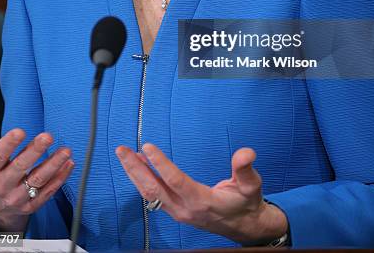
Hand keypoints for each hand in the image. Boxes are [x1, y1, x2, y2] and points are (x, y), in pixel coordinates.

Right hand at [0, 93, 74, 231]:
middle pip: (19, 168)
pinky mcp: (30, 205)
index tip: (20, 131)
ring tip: (66, 151)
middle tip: (48, 136)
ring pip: (37, 181)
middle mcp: (2, 184)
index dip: (8, 144)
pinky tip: (69, 164)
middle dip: (34, 152)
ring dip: (53, 165)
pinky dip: (60, 178)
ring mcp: (17, 196)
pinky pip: (47, 193)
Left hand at [116, 143, 287, 243]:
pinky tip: (138, 166)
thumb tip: (246, 153)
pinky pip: (152, 196)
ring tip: (124, 155)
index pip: (176, 181)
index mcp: (202, 201)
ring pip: (149, 194)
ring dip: (135, 174)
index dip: (161, 164)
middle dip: (136, 169)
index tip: (147, 147)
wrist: (244, 227)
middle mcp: (185, 208)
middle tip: (122, 150)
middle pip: (154, 189)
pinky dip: (141, 180)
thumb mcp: (251, 186)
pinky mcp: (174, 210)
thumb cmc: (245, 204)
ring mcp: (177, 211)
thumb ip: (246, 169)